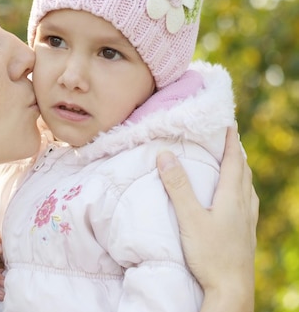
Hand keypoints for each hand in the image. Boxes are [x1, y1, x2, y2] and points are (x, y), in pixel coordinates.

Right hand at [157, 126, 257, 311]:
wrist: (231, 290)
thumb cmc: (210, 254)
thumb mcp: (189, 218)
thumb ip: (178, 187)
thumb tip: (165, 154)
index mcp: (232, 198)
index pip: (234, 162)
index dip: (231, 142)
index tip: (228, 125)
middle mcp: (244, 207)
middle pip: (244, 173)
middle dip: (237, 154)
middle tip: (230, 140)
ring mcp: (247, 223)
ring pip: (248, 189)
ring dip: (242, 173)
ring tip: (234, 166)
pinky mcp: (246, 237)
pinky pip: (248, 205)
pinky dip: (243, 192)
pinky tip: (237, 202)